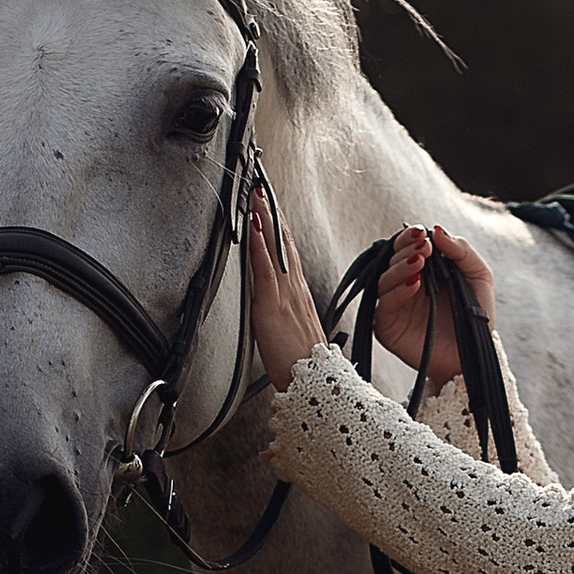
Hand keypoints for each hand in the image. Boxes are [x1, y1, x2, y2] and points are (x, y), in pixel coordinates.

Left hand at [244, 185, 325, 390]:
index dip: (280, 228)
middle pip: (285, 243)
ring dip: (266, 219)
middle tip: (263, 186)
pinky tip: (256, 226)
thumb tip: (277, 310)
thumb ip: (286, 317)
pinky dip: (261, 245)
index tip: (272, 205)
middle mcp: (295, 290)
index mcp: (299, 296)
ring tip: (257, 193)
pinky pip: (266, 269)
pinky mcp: (273, 307)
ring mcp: (286, 296)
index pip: (289, 254)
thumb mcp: (294, 335)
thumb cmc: (304, 368)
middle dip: (274, 213)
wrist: (317, 387)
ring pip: (276, 249)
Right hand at [371, 223, 496, 389]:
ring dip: (400, 267)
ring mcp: (394, 305)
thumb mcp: (479, 277)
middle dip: (406, 250)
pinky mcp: (386, 326)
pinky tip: (414, 284)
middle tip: (423, 248)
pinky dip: (398, 291)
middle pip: (392, 260)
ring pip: (384, 279)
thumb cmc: (476, 318)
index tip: (421, 233)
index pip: (407, 247)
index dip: (410, 237)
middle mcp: (404, 285)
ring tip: (420, 262)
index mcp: (423, 271)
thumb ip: (462, 251)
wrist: (474, 356)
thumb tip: (437, 230)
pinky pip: (384, 304)